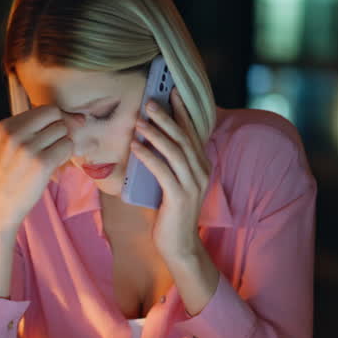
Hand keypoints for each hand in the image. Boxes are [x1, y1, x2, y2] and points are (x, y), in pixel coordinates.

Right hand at [0, 104, 73, 231]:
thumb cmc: (9, 176)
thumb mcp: (9, 145)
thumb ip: (34, 129)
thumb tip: (78, 118)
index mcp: (6, 126)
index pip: (44, 109)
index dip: (54, 121)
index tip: (52, 135)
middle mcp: (15, 133)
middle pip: (55, 116)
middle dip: (60, 130)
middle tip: (52, 147)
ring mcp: (28, 148)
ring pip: (63, 131)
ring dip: (63, 144)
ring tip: (50, 158)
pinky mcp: (42, 163)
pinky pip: (68, 146)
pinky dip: (66, 155)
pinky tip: (54, 165)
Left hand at [130, 86, 211, 264]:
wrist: (180, 246)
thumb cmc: (171, 214)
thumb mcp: (172, 184)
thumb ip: (167, 164)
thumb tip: (147, 142)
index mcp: (202, 166)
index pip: (192, 132)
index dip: (182, 111)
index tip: (171, 91)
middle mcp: (201, 172)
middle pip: (183, 137)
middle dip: (166, 117)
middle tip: (150, 101)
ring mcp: (192, 184)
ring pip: (174, 151)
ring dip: (155, 133)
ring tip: (139, 120)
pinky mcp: (179, 196)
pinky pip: (162, 170)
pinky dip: (148, 156)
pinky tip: (135, 146)